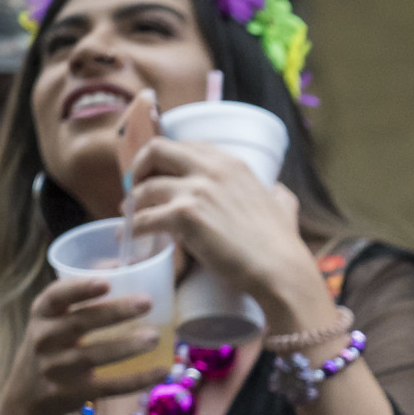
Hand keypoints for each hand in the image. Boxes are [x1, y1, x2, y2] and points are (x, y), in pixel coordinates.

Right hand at [0, 276, 166, 414]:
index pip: (55, 297)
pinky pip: (108, 386)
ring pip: (93, 356)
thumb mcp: (55, 318)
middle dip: (114, 312)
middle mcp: (44, 340)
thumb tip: (125, 263)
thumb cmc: (54, 342)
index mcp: (42, 314)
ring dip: (126, 346)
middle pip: (80, 323)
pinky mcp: (71, 394)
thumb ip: (83, 293)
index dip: (79, 289)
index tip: (106, 283)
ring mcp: (56, 369)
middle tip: (147, 302)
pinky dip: (136, 380)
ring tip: (155, 337)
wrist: (28, 393)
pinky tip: (161, 370)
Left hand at [126, 137, 321, 325]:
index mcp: (231, 163)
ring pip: (145, 188)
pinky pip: (143, 219)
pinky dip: (133, 229)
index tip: (158, 175)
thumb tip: (278, 192)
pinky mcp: (184, 217)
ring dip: (133, 203)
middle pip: (156, 150)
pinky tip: (130, 238)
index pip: (185, 145)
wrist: (280, 269)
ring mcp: (196, 191)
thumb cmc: (282, 244)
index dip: (166, 160)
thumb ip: (277, 194)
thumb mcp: (283, 205)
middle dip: (140, 169)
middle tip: (136, 190)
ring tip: (132, 218)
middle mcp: (212, 169)